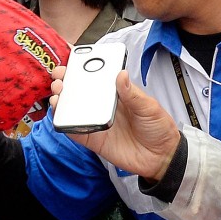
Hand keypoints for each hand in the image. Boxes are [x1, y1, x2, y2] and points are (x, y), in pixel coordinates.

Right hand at [51, 70, 180, 181]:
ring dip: (61, 100)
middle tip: (61, 76)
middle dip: (65, 81)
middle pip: (78, 91)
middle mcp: (102, 106)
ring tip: (58, 94)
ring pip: (72, 109)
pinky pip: (75, 131)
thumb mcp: (149, 107)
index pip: (95, 78)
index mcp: (116, 94)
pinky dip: (65, 124)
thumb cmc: (158, 129)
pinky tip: (61, 115)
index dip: (81, 69)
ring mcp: (96, 122)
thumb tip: (120, 74)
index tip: (72, 61)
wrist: (162, 158)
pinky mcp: (93, 139)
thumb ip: (132, 93)